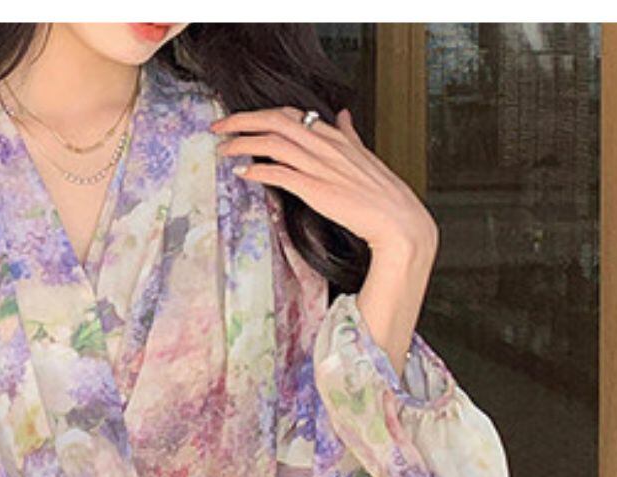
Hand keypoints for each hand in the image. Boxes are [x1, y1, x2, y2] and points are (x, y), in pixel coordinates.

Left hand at [210, 105, 437, 258]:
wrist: (397, 221)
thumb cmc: (382, 194)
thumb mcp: (364, 155)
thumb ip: (350, 135)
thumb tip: (344, 116)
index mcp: (336, 136)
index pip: (292, 114)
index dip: (263, 114)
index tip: (242, 119)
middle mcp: (326, 146)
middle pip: (276, 121)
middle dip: (243, 120)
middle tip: (219, 126)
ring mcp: (320, 167)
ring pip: (274, 143)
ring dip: (243, 143)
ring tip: (223, 150)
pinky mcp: (316, 189)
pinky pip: (280, 173)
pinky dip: (258, 170)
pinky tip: (242, 173)